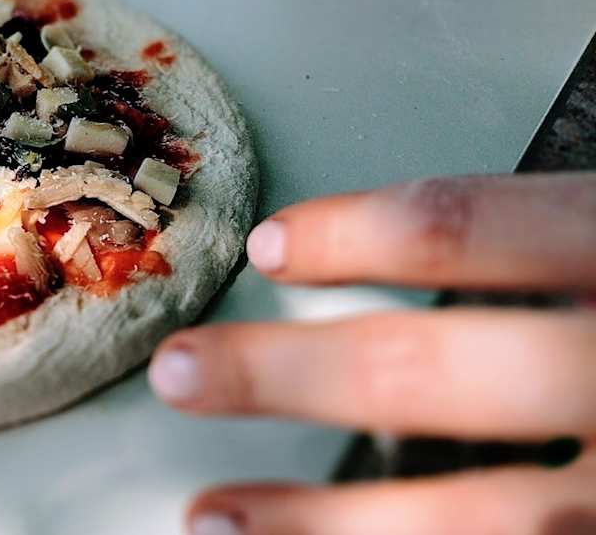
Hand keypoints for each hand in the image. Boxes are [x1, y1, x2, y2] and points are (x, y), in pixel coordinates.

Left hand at [148, 173, 595, 534]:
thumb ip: (552, 245)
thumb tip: (406, 245)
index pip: (470, 227)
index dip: (354, 235)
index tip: (266, 248)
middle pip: (433, 372)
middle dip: (288, 375)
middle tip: (180, 371)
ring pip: (480, 518)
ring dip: (324, 523)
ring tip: (211, 522)